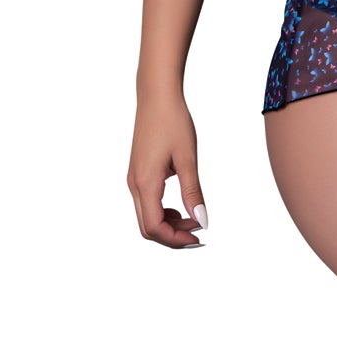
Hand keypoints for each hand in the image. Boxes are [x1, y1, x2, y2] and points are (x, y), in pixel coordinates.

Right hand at [127, 93, 206, 247]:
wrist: (156, 96)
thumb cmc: (173, 122)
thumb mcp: (188, 158)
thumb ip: (193, 192)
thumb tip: (202, 221)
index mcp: (146, 183)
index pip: (155, 227)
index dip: (176, 239)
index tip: (200, 237)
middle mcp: (135, 185)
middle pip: (147, 228)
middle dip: (173, 236)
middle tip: (199, 233)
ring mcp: (134, 179)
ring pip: (146, 217)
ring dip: (168, 225)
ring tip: (194, 219)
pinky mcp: (137, 173)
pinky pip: (146, 204)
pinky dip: (163, 212)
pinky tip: (182, 207)